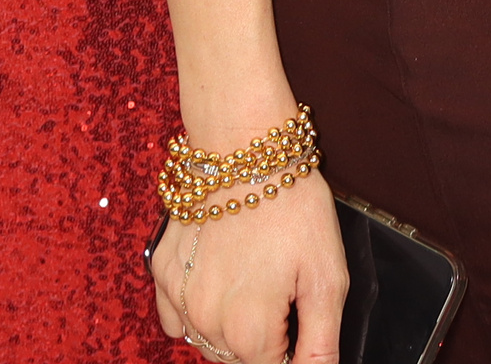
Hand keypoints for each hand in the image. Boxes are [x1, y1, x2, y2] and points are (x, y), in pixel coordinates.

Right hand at [151, 180, 346, 363]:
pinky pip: (176, 318)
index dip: (292, 347)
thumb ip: (321, 344)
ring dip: (230, 329)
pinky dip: (196, 312)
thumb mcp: (327, 278)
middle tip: (282, 288)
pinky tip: (219, 280)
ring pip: (207, 342)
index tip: (299, 315)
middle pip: (238, 360)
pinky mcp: (163, 272)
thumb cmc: (291, 205)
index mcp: (248, 332)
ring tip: (254, 279)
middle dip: (263, 340)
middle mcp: (206, 323)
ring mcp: (178, 298)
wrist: (244, 147)